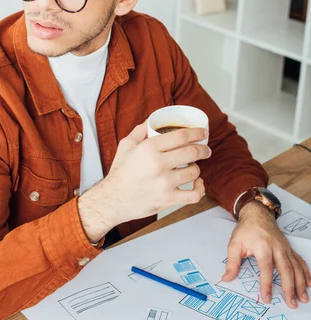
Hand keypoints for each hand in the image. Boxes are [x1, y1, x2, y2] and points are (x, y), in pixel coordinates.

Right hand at [78, 121, 209, 241]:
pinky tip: (198, 184)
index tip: (203, 133)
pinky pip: (194, 195)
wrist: (113, 199)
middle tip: (206, 150)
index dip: (196, 133)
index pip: (181, 136)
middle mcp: (158, 164)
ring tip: (192, 168)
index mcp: (149, 148)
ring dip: (196, 168)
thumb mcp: (126, 146)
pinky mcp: (168, 199)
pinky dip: (200, 189)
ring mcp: (165, 183)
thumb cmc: (120, 173)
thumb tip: (151, 120)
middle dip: (204, 149)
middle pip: (192, 152)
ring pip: (194, 172)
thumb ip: (140, 131)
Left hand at [222, 201, 310, 307]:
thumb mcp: (235, 244)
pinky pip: (300, 261)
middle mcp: (277, 248)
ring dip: (301, 283)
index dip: (266, 285)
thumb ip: (232, 263)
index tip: (267, 299)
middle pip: (286, 270)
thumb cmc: (245, 230)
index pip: (266, 269)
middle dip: (290, 288)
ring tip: (303, 298)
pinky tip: (310, 283)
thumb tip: (226, 279)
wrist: (257, 214)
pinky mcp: (289, 248)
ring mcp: (285, 248)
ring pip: (296, 267)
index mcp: (262, 247)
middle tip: (292, 304)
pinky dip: (306, 272)